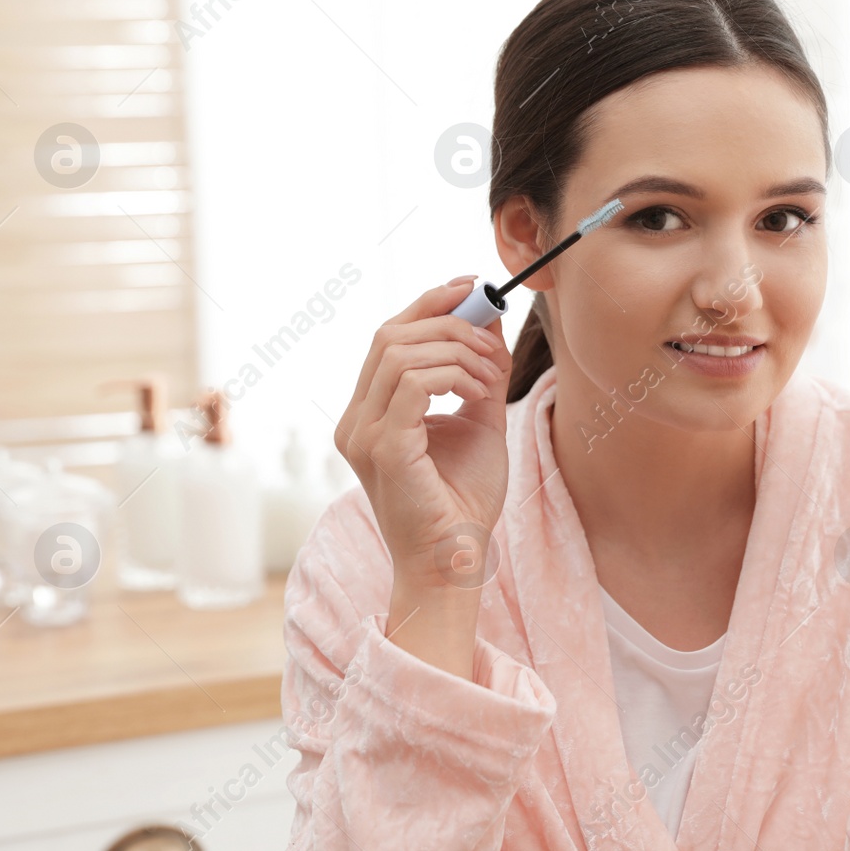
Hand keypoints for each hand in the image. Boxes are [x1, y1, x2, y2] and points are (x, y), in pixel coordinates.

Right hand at [333, 278, 513, 594]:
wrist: (456, 562)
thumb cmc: (464, 501)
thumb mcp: (478, 421)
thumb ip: (479, 373)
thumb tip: (489, 320)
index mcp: (369, 412)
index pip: (388, 337)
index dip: (428, 304)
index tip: (472, 288)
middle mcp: (356, 420)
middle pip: (390, 335)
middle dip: (449, 321)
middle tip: (493, 335)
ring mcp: (363, 434)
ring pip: (401, 353)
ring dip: (459, 351)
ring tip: (492, 376)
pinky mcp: (383, 449)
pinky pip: (414, 382)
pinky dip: (454, 374)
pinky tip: (479, 392)